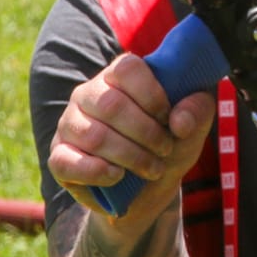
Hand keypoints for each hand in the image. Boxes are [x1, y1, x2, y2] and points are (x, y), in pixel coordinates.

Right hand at [48, 53, 216, 219]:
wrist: (149, 188)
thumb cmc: (168, 144)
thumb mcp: (193, 127)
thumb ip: (197, 111)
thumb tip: (179, 121)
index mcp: (118, 75)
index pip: (127, 68)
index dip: (152, 94)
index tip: (169, 118)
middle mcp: (89, 94)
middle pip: (112, 105)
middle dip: (147, 133)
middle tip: (165, 149)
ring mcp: (70, 123)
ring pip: (94, 136)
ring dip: (130, 156)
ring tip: (152, 168)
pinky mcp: (59, 155)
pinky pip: (66, 161)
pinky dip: (96, 172)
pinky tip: (118, 176)